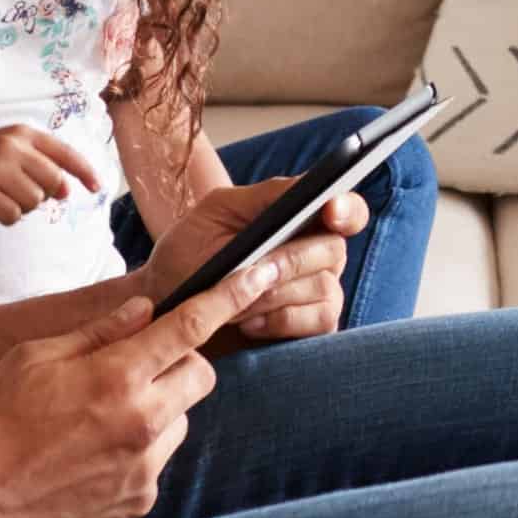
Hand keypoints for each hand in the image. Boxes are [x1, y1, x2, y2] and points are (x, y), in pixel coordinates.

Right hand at [0, 125, 100, 226]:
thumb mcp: (7, 152)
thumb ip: (39, 165)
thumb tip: (67, 191)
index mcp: (20, 133)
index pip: (64, 154)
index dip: (85, 172)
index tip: (97, 187)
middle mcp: (11, 146)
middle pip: (54, 182)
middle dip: (42, 194)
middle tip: (16, 191)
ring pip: (34, 202)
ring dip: (20, 206)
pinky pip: (13, 216)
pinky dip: (4, 218)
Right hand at [0, 289, 225, 517]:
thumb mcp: (31, 359)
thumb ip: (96, 333)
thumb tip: (142, 311)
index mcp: (117, 377)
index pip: (189, 327)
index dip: (230, 296)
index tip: (262, 272)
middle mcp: (144, 423)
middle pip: (200, 375)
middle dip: (179, 361)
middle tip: (132, 366)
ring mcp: (146, 468)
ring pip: (180, 421)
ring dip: (157, 410)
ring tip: (96, 420)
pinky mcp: (140, 503)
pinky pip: (156, 462)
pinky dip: (136, 451)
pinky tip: (88, 456)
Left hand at [139, 177, 362, 352]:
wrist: (169, 301)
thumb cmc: (192, 249)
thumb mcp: (217, 210)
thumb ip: (264, 196)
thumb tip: (306, 188)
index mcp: (303, 218)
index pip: (349, 209)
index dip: (348, 209)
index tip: (331, 209)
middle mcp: (319, 254)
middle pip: (333, 251)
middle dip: (291, 260)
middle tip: (255, 269)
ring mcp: (320, 292)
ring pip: (325, 289)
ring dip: (276, 294)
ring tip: (237, 299)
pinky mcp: (312, 329)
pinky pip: (319, 323)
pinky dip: (280, 321)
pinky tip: (248, 322)